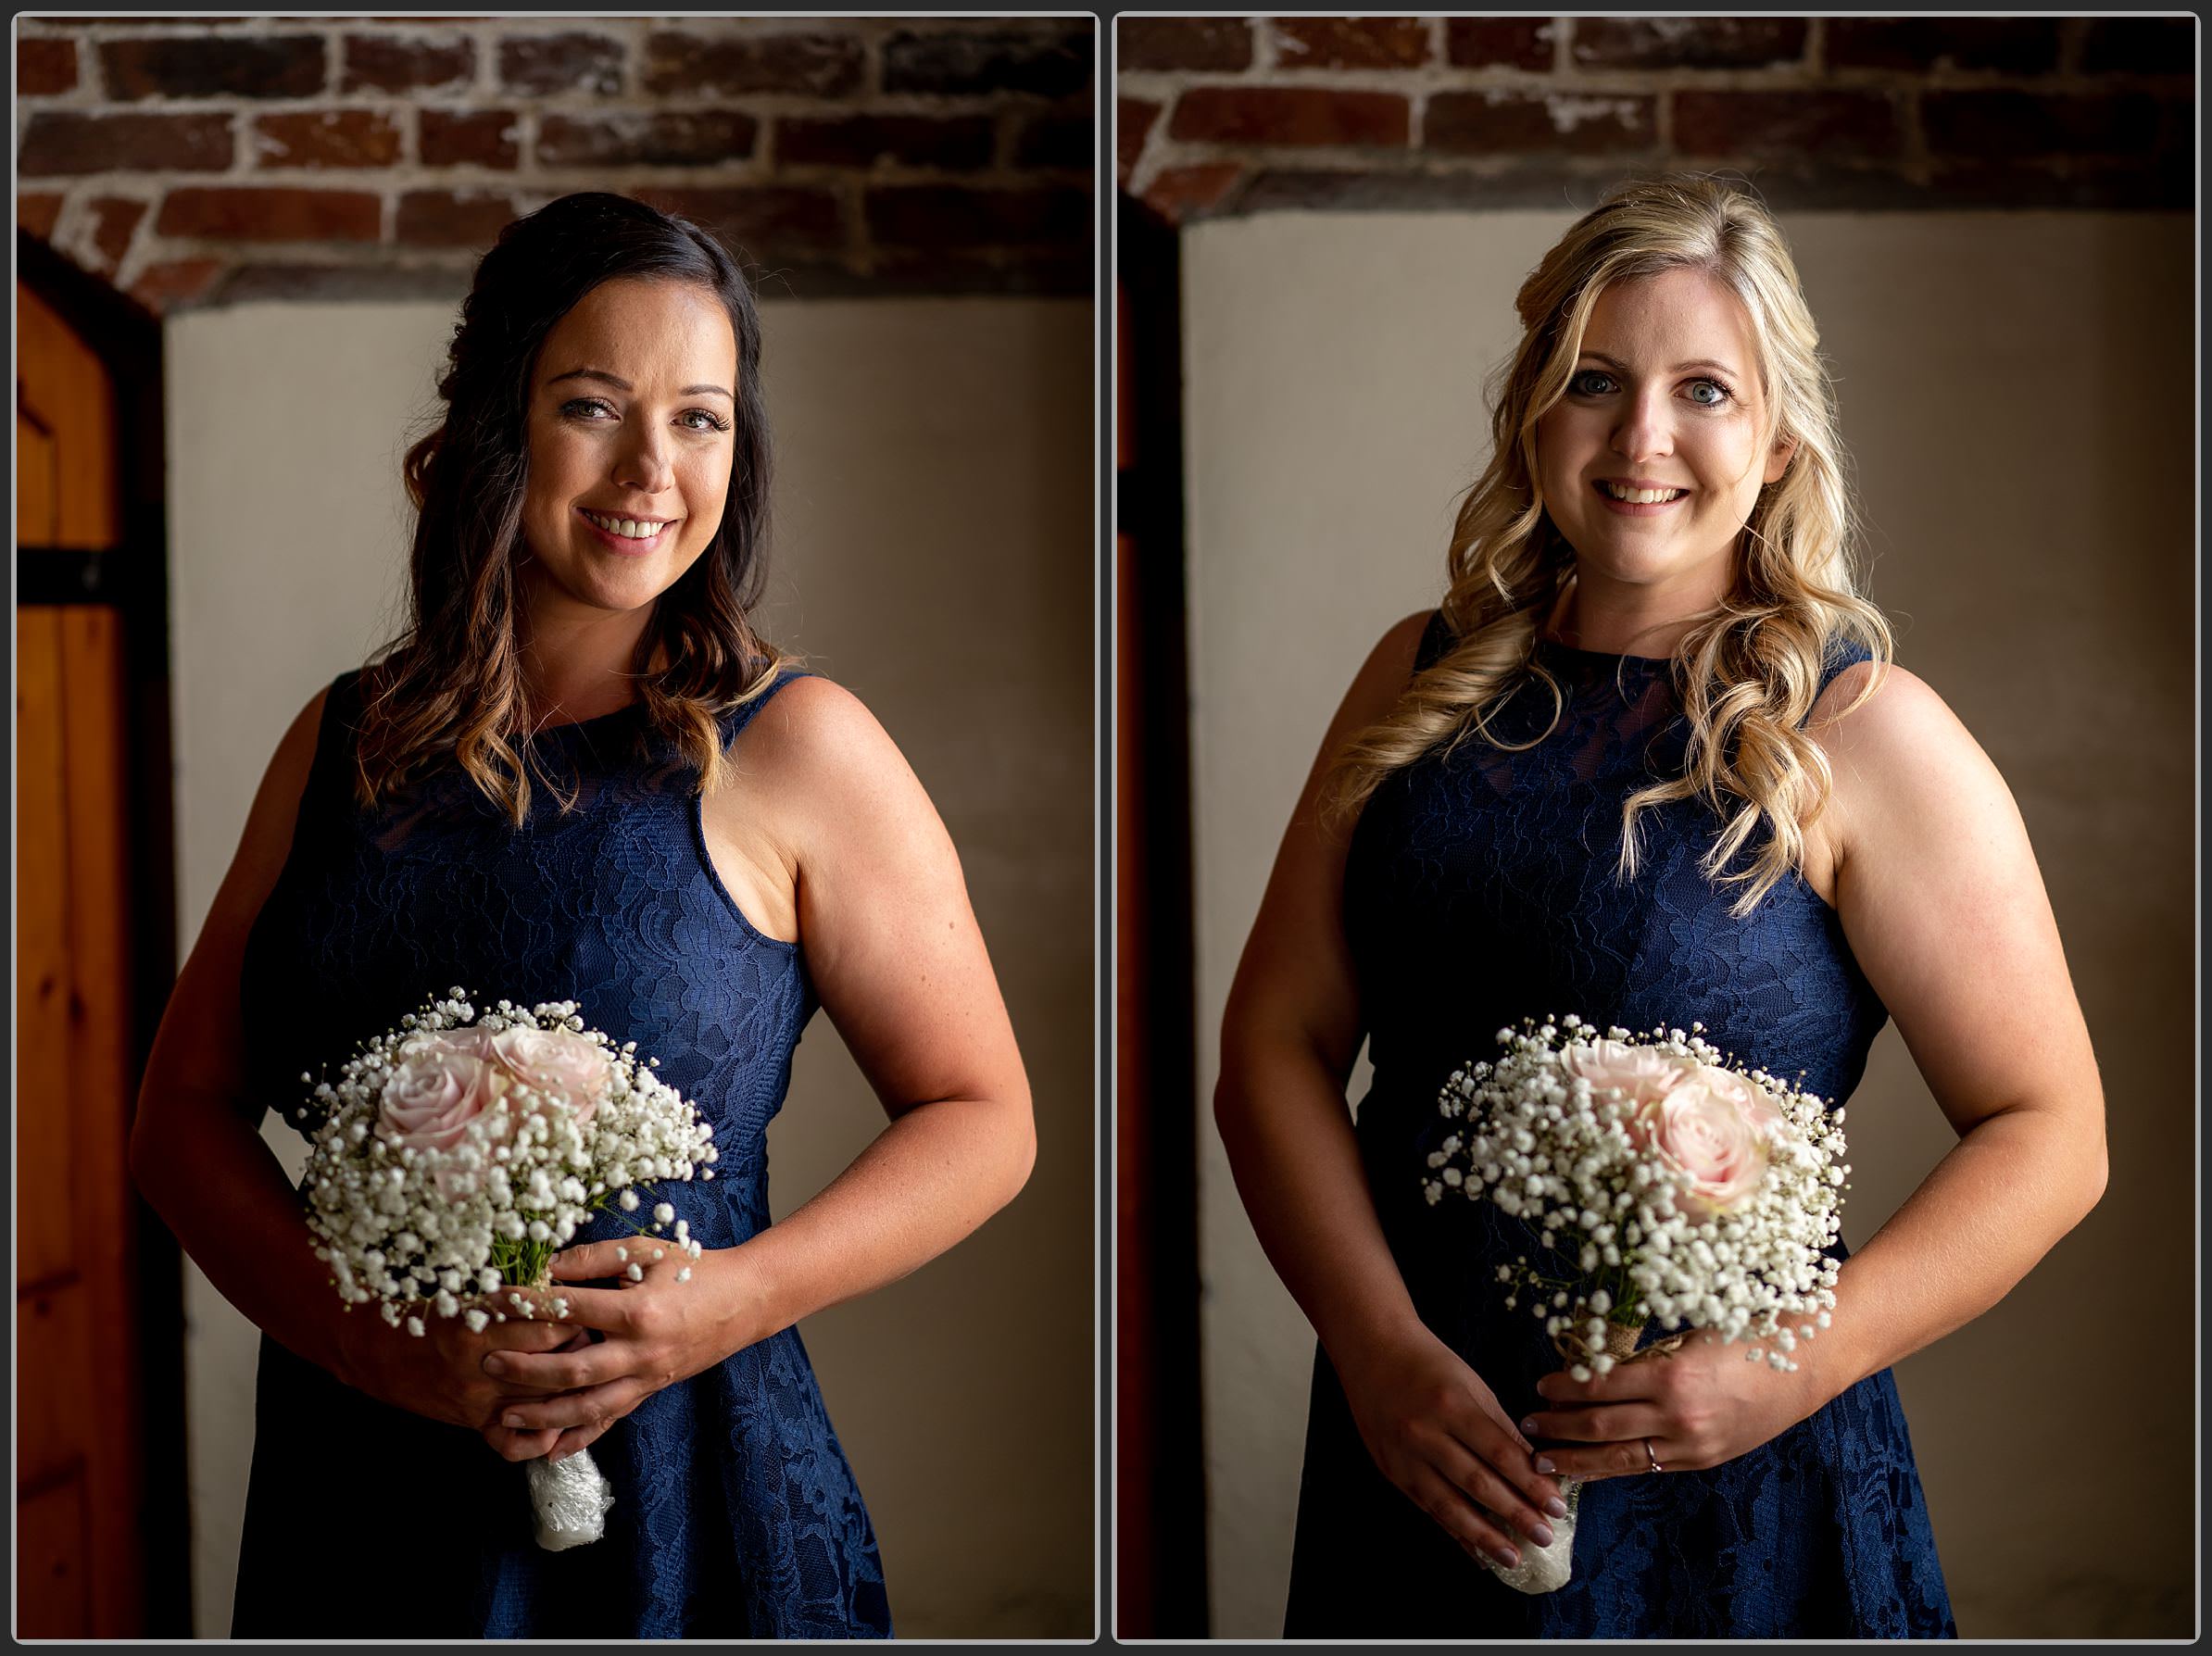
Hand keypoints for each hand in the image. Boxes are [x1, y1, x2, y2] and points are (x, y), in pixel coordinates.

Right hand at [334, 1291, 582, 1438]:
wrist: (377, 1350)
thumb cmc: (429, 1312)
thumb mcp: (468, 1293)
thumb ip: (511, 1296)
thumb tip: (560, 1287)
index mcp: (481, 1325)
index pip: (548, 1323)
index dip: (575, 1314)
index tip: (589, 1306)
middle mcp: (481, 1367)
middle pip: (553, 1365)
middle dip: (581, 1352)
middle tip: (598, 1339)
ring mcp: (478, 1399)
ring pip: (541, 1402)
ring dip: (569, 1390)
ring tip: (588, 1372)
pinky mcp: (472, 1421)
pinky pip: (511, 1443)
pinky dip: (536, 1440)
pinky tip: (555, 1426)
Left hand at [479, 1237, 761, 1464]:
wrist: (744, 1301)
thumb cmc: (694, 1269)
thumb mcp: (645, 1252)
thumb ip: (594, 1258)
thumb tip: (544, 1266)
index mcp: (638, 1311)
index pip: (570, 1310)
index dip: (528, 1306)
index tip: (492, 1302)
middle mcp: (641, 1352)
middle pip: (573, 1370)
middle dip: (526, 1371)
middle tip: (488, 1365)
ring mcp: (647, 1377)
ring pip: (589, 1407)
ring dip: (545, 1415)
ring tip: (506, 1416)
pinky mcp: (651, 1390)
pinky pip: (611, 1420)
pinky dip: (580, 1438)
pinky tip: (550, 1449)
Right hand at [1333, 1324, 1567, 1570]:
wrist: (1371, 1350)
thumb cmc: (1428, 1362)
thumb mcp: (1471, 1384)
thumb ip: (1500, 1427)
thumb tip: (1534, 1468)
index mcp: (1453, 1406)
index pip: (1500, 1454)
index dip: (1531, 1484)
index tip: (1558, 1507)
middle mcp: (1426, 1433)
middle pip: (1478, 1483)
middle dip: (1515, 1513)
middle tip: (1545, 1536)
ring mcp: (1405, 1455)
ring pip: (1449, 1505)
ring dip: (1484, 1535)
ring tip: (1513, 1557)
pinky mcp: (1391, 1470)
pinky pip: (1427, 1508)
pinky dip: (1453, 1532)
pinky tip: (1475, 1550)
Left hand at [1519, 1330, 1831, 1480]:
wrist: (1803, 1367)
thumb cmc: (1743, 1335)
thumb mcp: (1686, 1335)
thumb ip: (1644, 1356)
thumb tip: (1595, 1365)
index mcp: (1671, 1376)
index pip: (1600, 1387)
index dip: (1564, 1388)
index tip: (1540, 1384)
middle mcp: (1677, 1417)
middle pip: (1601, 1427)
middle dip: (1559, 1428)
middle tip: (1527, 1425)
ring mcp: (1691, 1445)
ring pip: (1620, 1458)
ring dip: (1577, 1459)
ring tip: (1543, 1458)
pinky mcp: (1702, 1460)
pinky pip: (1647, 1467)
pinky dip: (1613, 1468)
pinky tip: (1588, 1468)